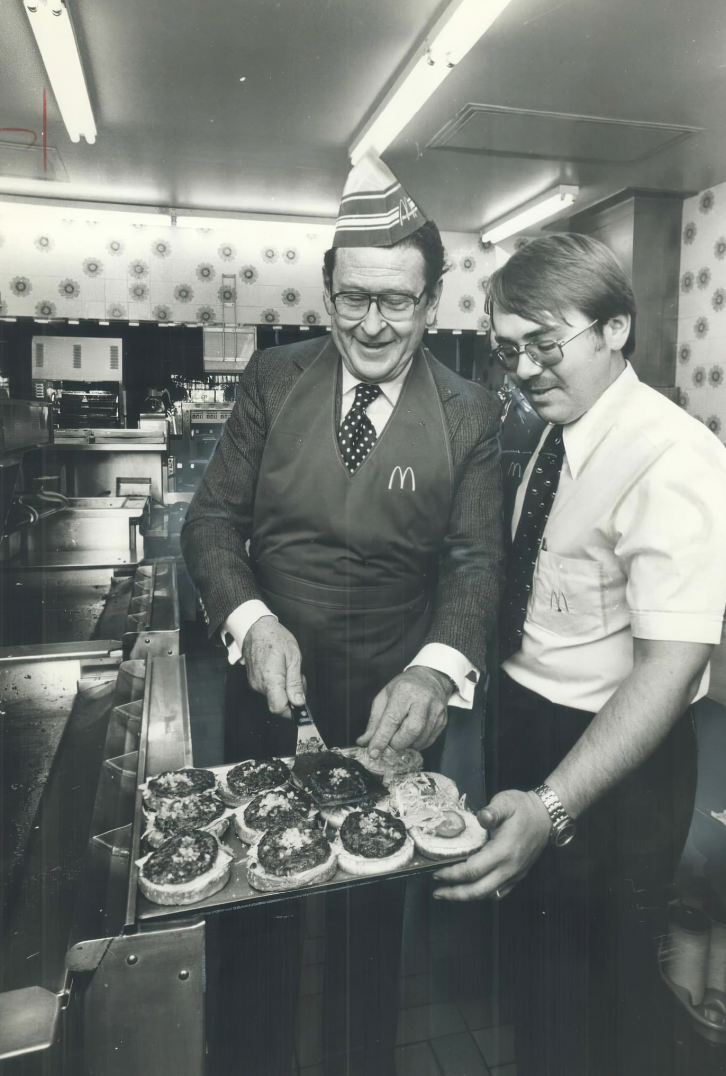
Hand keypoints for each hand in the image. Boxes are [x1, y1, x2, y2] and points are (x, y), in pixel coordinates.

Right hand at [241, 616, 304, 718]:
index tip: (301, 704)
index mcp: (270, 679)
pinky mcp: (254, 681)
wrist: (256, 628)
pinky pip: (269, 690)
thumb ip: (295, 682)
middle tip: (300, 678)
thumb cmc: (275, 638)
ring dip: (286, 688)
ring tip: (289, 670)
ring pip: (275, 696)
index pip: (278, 708)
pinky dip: (278, 684)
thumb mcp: (293, 657)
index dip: (292, 711)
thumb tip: (299, 702)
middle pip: (279, 703)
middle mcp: (260, 684)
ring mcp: (255, 683)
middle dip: (293, 696)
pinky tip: (281, 670)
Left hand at [356, 667, 452, 757]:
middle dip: (397, 743)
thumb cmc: (403, 687)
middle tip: (390, 743)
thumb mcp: (384, 697)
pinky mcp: (443, 720)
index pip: (392, 719)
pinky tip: (412, 737)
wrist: (430, 678)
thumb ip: (374, 721)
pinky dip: (418, 744)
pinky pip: (430, 740)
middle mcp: (423, 700)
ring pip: (421, 738)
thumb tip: (364, 742)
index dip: (382, 738)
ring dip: (407, 745)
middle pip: (411, 730)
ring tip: (401, 738)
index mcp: (404, 691)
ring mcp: (436, 710)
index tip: (373, 752)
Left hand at [432, 789, 550, 900]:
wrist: (546, 816)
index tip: (437, 873)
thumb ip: (492, 810)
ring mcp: (515, 874)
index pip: (473, 870)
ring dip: (468, 897)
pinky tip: (472, 891)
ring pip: (489, 895)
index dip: (453, 875)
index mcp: (503, 851)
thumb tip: (481, 817)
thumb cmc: (523, 808)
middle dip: (455, 894)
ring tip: (450, 894)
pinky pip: (499, 893)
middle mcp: (509, 867)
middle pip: (479, 890)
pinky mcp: (518, 875)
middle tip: (437, 892)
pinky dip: (483, 895)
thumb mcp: (506, 802)